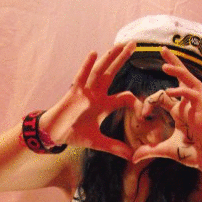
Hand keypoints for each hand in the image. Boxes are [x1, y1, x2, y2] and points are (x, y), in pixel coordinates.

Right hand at [40, 43, 136, 159]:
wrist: (54, 133)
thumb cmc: (74, 133)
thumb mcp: (98, 142)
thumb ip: (115, 147)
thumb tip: (131, 156)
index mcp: (104, 104)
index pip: (124, 97)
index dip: (135, 100)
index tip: (146, 105)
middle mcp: (96, 94)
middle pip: (112, 73)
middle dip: (122, 59)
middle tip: (134, 44)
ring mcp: (85, 91)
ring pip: (100, 71)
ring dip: (110, 58)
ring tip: (120, 45)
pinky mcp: (73, 93)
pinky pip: (81, 77)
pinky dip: (87, 66)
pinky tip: (94, 53)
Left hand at [132, 47, 201, 172]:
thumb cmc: (192, 154)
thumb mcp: (166, 150)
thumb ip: (150, 151)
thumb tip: (133, 157)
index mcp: (180, 110)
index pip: (163, 95)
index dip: (150, 102)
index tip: (143, 115)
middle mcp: (188, 104)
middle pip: (182, 76)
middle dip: (173, 62)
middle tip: (162, 48)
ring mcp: (196, 106)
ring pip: (189, 80)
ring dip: (178, 70)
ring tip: (165, 64)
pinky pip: (193, 94)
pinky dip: (182, 91)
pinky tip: (170, 90)